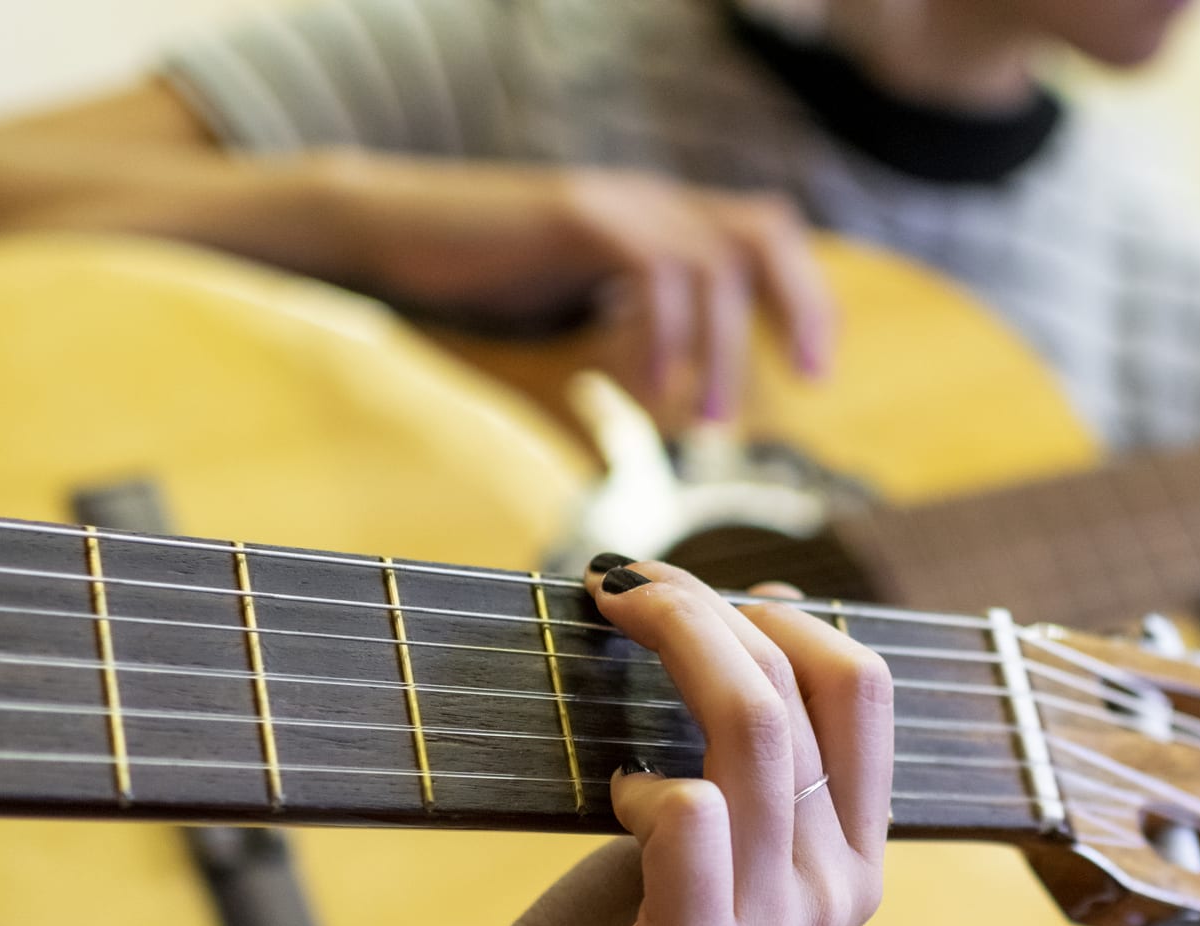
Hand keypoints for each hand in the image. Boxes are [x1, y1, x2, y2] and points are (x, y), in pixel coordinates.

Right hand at [316, 154, 833, 418]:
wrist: (384, 234)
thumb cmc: (471, 292)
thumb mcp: (566, 332)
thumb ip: (614, 367)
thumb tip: (640, 450)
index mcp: (659, 224)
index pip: (765, 239)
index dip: (804, 300)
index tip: (814, 374)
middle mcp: (649, 203)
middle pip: (767, 233)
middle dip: (801, 307)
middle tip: (810, 381)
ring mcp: (615, 202)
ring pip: (714, 262)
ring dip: (724, 349)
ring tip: (708, 418)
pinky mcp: (576, 212)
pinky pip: (652, 266)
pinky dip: (664, 335)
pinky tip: (648, 388)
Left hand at [395, 564, 891, 925]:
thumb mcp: (701, 826)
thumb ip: (753, 741)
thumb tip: (773, 599)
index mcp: (853, 859)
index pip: (865, 693)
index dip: (782, 614)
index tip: (684, 587)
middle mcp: (835, 900)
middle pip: (803, 695)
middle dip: (705, 610)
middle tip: (616, 583)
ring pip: (756, 735)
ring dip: (672, 650)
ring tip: (602, 627)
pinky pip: (694, 820)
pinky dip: (646, 783)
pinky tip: (613, 793)